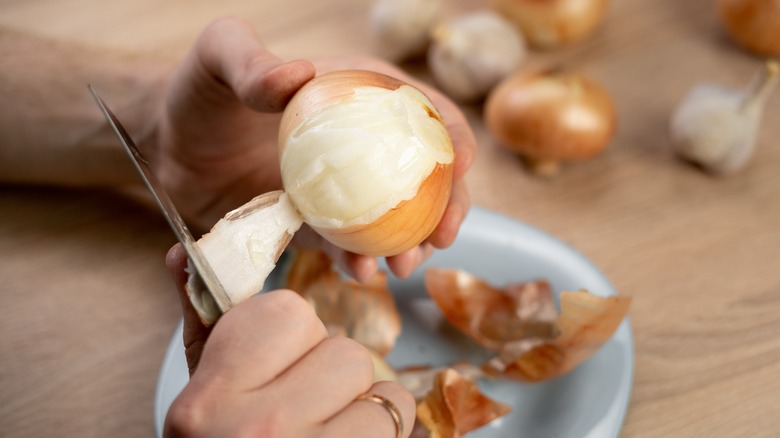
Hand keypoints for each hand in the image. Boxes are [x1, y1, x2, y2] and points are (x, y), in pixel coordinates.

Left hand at [151, 17, 475, 280]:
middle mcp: (360, 143)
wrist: (169, 148)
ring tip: (402, 266)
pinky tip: (361, 272)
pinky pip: (349, 245)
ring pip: (396, 218)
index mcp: (356, 94)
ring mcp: (342, 188)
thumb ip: (252, 62)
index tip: (461, 166)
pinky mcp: (317, 223)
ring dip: (411, 244)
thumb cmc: (199, 92)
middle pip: (425, 174)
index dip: (452, 136)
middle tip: (441, 237)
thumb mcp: (218, 58)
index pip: (421, 110)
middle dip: (447, 207)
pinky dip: (362, 260)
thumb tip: (298, 77)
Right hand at [164, 244, 415, 436]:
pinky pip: (397, 426)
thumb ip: (200, 318)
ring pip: (381, 391)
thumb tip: (180, 248)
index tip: (279, 363)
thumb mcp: (199, 388)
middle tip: (305, 405)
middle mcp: (258, 429)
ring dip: (366, 407)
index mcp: (211, 396)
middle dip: (333, 376)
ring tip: (330, 427)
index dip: (295, 336)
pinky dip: (383, 431)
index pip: (292, 313)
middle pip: (345, 353)